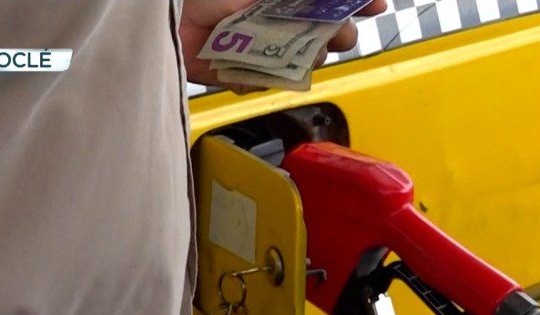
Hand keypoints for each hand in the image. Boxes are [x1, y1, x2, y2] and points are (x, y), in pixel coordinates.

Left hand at [180, 0, 387, 91]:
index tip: (376, 4)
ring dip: (300, 60)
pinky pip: (269, 82)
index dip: (356, 3)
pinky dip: (263, 78)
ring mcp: (263, 47)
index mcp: (283, 1)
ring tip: (284, 52)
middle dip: (335, 35)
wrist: (163, 23)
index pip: (330, 2)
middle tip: (332, 36)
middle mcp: (277, 20)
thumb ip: (296, 1)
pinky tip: (250, 69)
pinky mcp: (245, 72)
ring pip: (303, 62)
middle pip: (326, 33)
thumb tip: (331, 3)